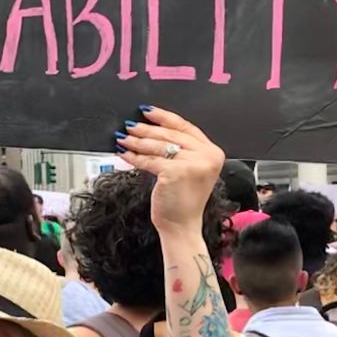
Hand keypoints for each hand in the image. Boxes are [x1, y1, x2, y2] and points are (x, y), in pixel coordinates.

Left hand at [116, 107, 224, 232]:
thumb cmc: (183, 200)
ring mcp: (192, 164)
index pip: (185, 126)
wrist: (182, 226)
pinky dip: (134, 157)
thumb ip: (182, 149)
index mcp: (213, 152)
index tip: (147, 111)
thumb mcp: (190, 169)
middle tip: (129, 125)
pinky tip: (124, 153)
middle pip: (170, 134)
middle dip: (146, 129)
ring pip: (158, 146)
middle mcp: (207, 156)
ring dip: (137, 141)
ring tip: (123, 138)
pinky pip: (149, 160)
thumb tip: (152, 128)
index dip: (164, 117)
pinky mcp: (175, 172)